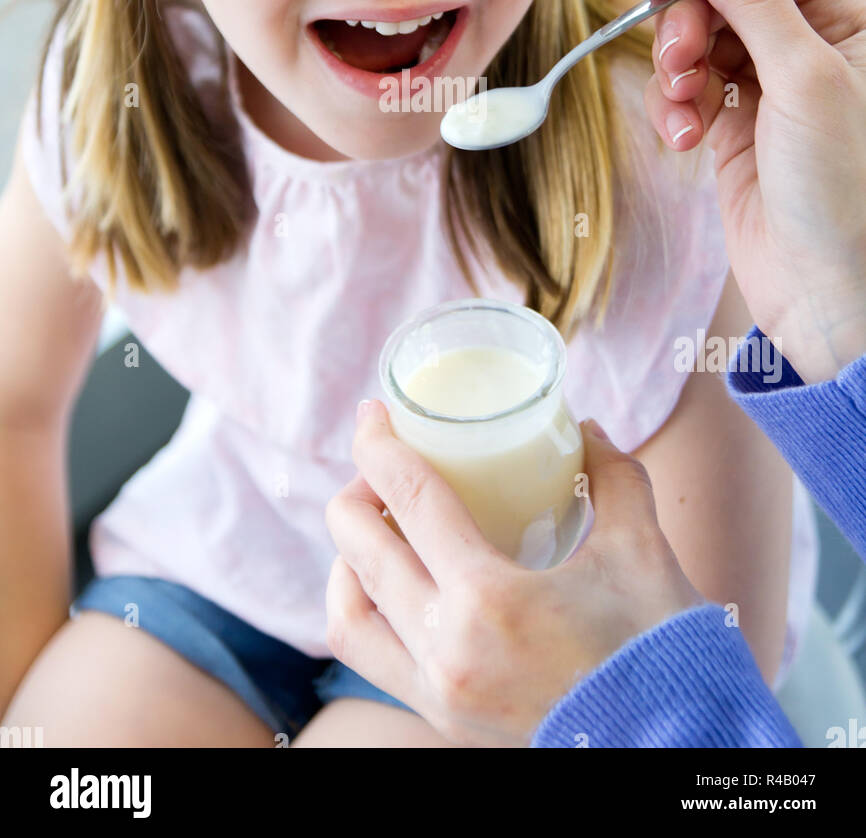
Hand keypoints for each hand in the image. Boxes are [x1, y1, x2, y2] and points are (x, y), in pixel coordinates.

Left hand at [325, 401, 701, 747]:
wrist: (677, 746)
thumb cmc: (659, 651)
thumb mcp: (640, 548)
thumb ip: (613, 477)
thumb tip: (589, 430)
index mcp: (489, 601)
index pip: (410, 502)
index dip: (379, 447)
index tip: (371, 413)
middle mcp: (447, 651)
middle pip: (360, 552)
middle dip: (356, 493)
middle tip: (380, 464)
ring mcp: (438, 693)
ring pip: (348, 614)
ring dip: (347, 558)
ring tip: (375, 525)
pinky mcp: (443, 718)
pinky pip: (371, 656)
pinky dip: (361, 608)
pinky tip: (389, 581)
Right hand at [643, 0, 865, 382]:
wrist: (830, 295)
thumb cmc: (846, 193)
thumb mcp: (805, 77)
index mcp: (848, 13)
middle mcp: (809, 41)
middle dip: (686, 21)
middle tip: (679, 63)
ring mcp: (769, 83)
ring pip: (695, 37)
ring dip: (674, 69)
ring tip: (684, 112)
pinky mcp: (734, 123)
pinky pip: (684, 87)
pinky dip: (671, 106)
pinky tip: (683, 138)